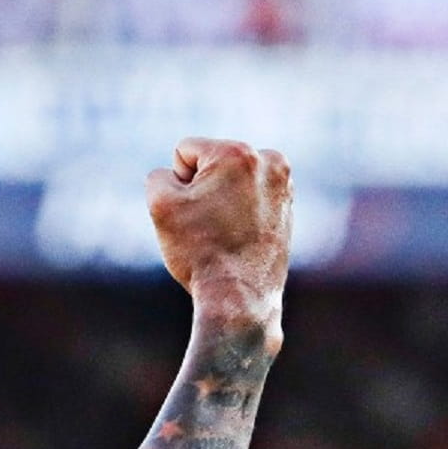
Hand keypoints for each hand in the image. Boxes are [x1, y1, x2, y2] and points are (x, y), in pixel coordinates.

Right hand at [146, 137, 291, 346]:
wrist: (239, 296)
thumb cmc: (199, 251)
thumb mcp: (160, 205)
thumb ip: (159, 176)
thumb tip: (177, 176)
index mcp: (237, 152)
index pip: (185, 152)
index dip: (177, 184)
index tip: (192, 213)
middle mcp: (269, 160)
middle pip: (211, 164)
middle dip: (202, 190)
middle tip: (208, 225)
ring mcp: (283, 184)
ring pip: (230, 181)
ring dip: (221, 200)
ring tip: (224, 232)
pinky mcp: (288, 206)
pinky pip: (249, 198)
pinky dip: (240, 212)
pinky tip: (239, 236)